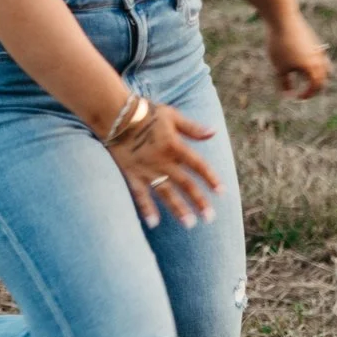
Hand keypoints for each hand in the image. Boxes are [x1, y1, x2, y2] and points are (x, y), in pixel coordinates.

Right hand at [104, 100, 221, 229]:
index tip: (221, 192)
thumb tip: (213, 132)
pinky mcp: (131, 174)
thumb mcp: (172, 115)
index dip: (210, 178)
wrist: (115, 114)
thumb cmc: (145, 112)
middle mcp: (163, 161)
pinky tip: (153, 222)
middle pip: (185, 184)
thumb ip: (192, 127)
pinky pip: (140, 194)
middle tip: (210, 218)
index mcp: (175, 145)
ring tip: (189, 224)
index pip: (198, 165)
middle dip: (198, 201)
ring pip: (165, 192)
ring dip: (178, 209)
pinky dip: (146, 208)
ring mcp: (146, 169)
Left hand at [266, 19, 329, 99]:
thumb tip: (287, 95)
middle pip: (322, 78)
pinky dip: (314, 64)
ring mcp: (318, 49)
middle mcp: (319, 59)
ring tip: (307, 79)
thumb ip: (284, 83)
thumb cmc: (280, 45)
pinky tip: (302, 63)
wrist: (283, 19)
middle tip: (305, 92)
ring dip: (317, 75)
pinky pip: (318, 57)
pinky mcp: (313, 41)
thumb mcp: (279, 67)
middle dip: (314, 87)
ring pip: (323, 66)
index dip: (307, 94)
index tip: (298, 97)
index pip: (315, 86)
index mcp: (313, 68)